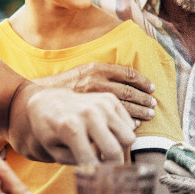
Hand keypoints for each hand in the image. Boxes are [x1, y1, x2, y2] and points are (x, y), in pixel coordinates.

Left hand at [19, 88, 136, 164]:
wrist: (49, 102)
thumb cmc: (51, 131)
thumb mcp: (54, 151)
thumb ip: (75, 163)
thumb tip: (98, 171)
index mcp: (71, 128)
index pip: (92, 160)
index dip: (95, 175)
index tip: (97, 179)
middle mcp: (89, 113)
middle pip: (115, 150)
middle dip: (113, 165)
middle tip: (106, 167)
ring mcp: (102, 104)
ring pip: (129, 138)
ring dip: (119, 147)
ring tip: (106, 148)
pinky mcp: (111, 99)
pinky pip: (129, 126)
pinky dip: (120, 133)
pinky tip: (106, 132)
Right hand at [40, 63, 157, 120]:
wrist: (40, 98)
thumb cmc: (68, 86)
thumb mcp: (86, 73)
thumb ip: (106, 76)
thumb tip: (133, 82)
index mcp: (98, 68)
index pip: (128, 73)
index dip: (143, 81)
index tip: (152, 88)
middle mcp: (95, 81)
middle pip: (128, 90)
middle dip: (143, 99)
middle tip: (153, 105)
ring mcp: (91, 97)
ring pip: (123, 104)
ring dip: (139, 110)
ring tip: (148, 115)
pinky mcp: (86, 112)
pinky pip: (112, 117)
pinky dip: (125, 121)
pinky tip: (133, 125)